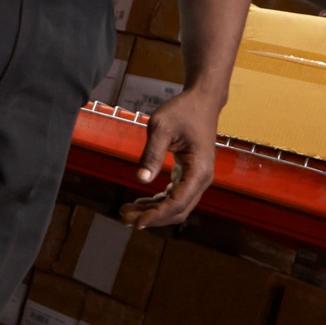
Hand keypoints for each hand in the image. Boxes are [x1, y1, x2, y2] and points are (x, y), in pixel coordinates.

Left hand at [121, 88, 220, 228]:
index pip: (178, 203)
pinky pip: (174, 194)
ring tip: (126, 212)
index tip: (136, 223)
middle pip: (177, 209)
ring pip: (175, 205)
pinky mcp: (190, 174)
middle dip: (151, 217)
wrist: (201, 101)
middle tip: (123, 218)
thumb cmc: (183, 110)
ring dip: (152, 211)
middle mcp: (201, 179)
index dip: (157, 215)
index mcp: (199, 171)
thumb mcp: (161, 127)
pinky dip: (158, 201)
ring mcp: (197, 177)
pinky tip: (139, 202)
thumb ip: (151, 154)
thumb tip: (141, 179)